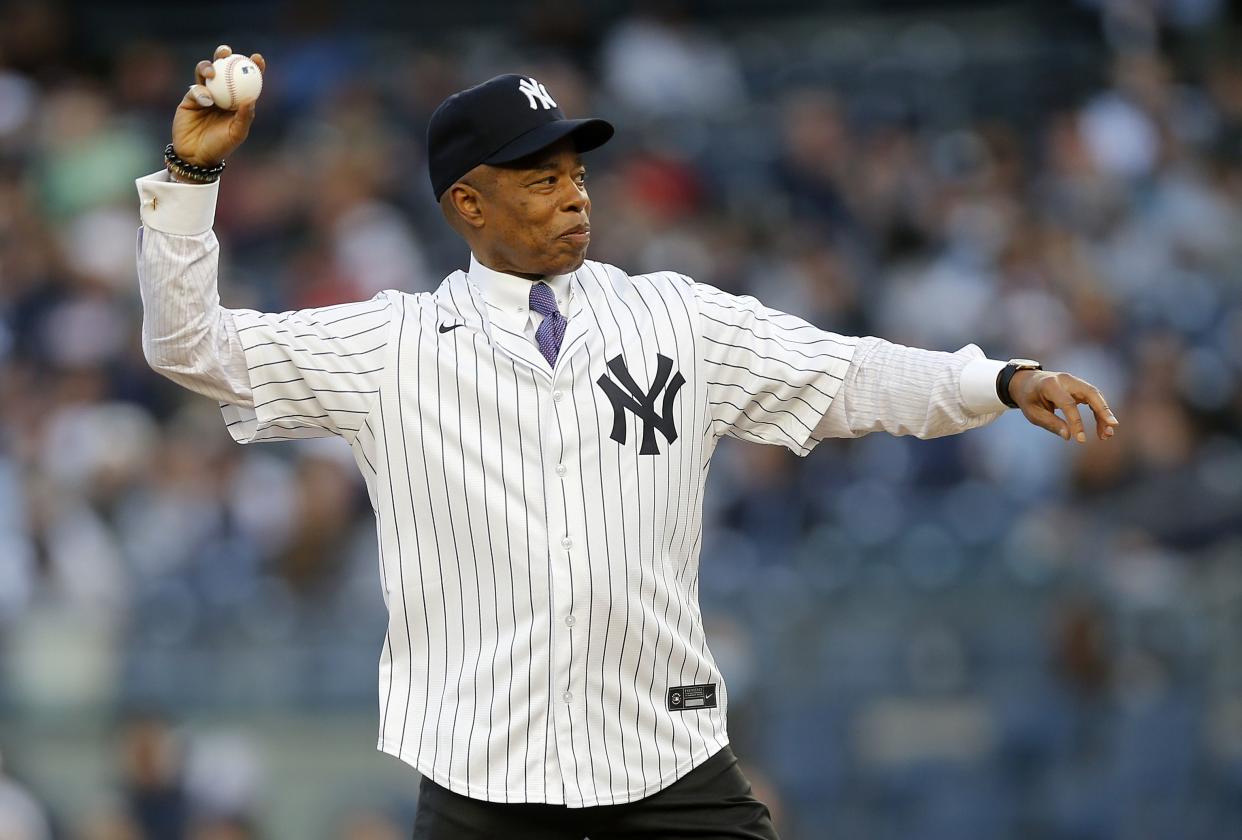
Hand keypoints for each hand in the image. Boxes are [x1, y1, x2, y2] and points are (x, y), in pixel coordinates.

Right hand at [171, 44, 264, 168]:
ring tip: (211, 71)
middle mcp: (222, 94)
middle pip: (223, 69)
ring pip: (205, 73)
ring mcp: (205, 94)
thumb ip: (244, 117)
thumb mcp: (236, 133)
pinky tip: (205, 100)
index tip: (257, 58)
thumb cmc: (221, 146)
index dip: (253, 67)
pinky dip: (200, 92)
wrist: (196, 156)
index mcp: (238, 100)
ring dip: (208, 66)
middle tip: (227, 52)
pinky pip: (195, 89)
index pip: (246, 80)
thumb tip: (252, 98)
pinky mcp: (190, 99)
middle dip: (224, 55)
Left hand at [1009, 369, 1118, 442]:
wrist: (1026, 381)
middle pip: (1090, 393)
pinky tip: (1103, 427)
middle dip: (1103, 410)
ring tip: (1108, 434)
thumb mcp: (1032, 413)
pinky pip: (1094, 398)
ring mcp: (1074, 381)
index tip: (1081, 440)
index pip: (1068, 404)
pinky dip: (1100, 412)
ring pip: (1096, 395)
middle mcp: (1065, 380)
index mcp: (1050, 385)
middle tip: (1113, 426)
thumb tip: (1068, 436)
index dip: (1076, 422)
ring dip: (1104, 414)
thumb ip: (1050, 423)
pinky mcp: (1080, 386)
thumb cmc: (1028, 399)